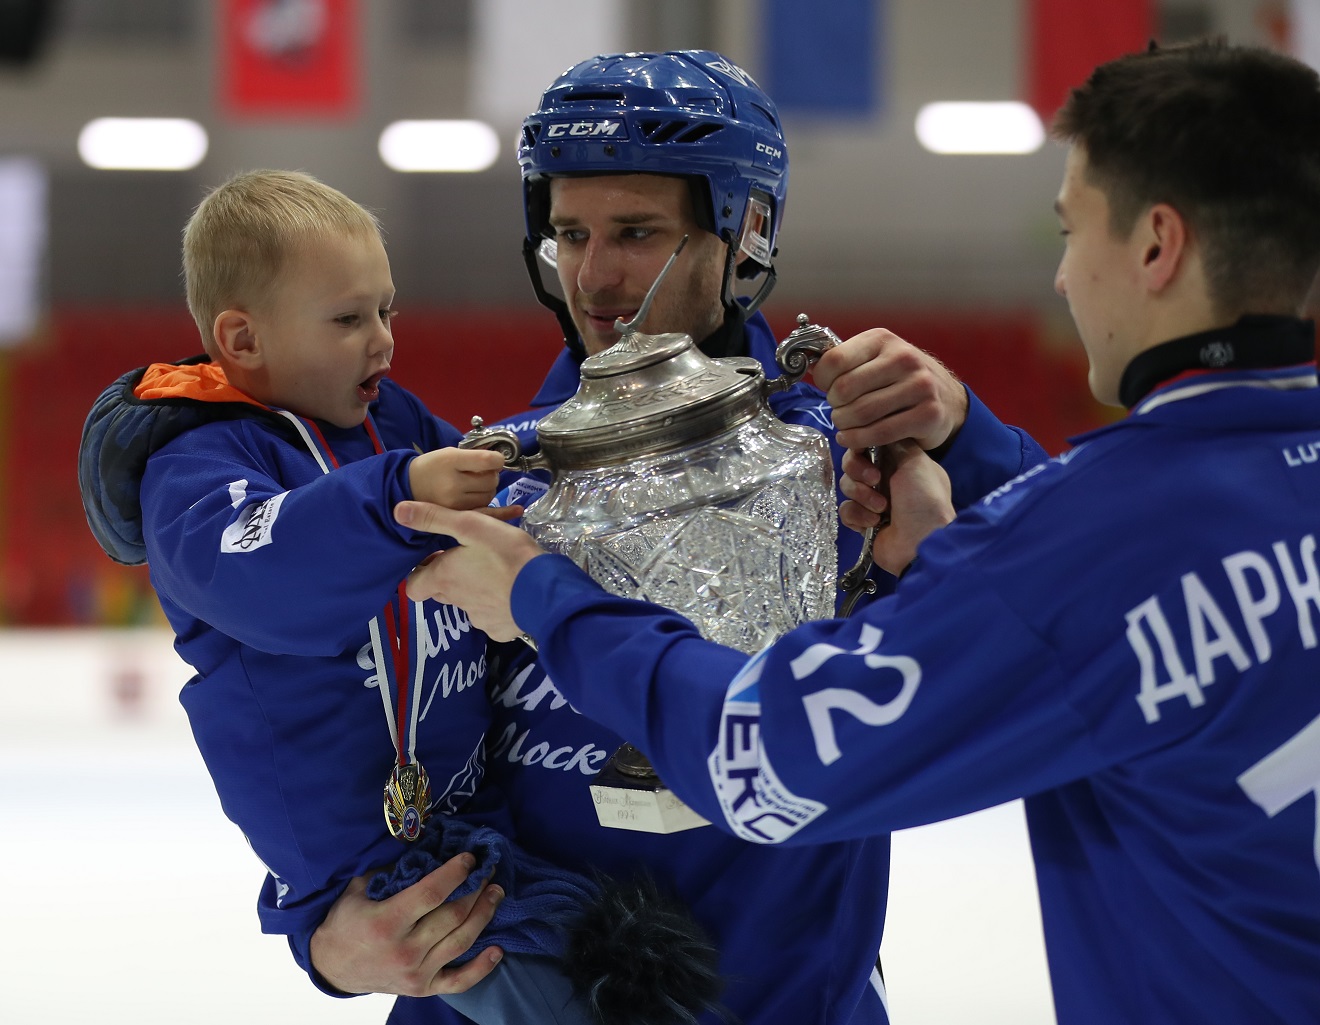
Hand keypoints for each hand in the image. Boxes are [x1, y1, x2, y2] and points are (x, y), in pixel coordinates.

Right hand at [310, 853, 505, 997]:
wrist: (331, 967)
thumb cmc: (346, 921)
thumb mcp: (358, 889)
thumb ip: (389, 870)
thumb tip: (425, 846)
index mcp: (387, 922)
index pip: (432, 893)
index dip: (455, 872)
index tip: (469, 857)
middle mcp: (404, 951)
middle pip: (453, 915)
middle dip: (476, 889)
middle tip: (489, 870)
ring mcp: (416, 973)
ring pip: (462, 941)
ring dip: (484, 915)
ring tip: (496, 893)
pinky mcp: (422, 989)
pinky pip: (459, 981)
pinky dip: (481, 968)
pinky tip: (498, 950)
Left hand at [395, 501, 546, 641]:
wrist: (546, 591)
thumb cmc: (507, 554)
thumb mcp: (471, 526)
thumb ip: (434, 518)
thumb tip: (398, 512)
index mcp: (444, 578)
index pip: (413, 586)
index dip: (420, 573)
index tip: (435, 559)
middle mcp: (456, 601)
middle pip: (440, 593)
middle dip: (448, 578)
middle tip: (469, 560)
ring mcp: (478, 619)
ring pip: (466, 604)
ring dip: (473, 591)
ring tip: (495, 573)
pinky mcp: (498, 630)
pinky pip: (490, 618)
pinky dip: (495, 607)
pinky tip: (511, 593)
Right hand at [408, 448, 505, 510]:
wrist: (406, 487)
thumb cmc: (432, 467)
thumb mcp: (449, 453)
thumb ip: (474, 456)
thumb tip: (501, 459)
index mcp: (450, 461)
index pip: (487, 460)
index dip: (497, 459)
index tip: (496, 460)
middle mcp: (453, 483)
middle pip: (491, 480)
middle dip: (491, 476)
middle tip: (480, 474)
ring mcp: (455, 503)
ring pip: (489, 496)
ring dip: (488, 490)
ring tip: (472, 486)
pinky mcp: (457, 517)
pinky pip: (487, 513)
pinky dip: (503, 511)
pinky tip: (517, 508)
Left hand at [812, 328, 968, 452]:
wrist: (947, 399)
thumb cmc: (900, 380)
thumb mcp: (875, 359)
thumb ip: (845, 361)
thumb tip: (807, 366)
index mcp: (882, 339)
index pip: (834, 360)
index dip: (822, 380)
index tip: (826, 389)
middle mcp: (904, 358)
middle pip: (844, 389)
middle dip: (834, 406)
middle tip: (838, 411)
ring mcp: (920, 386)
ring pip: (861, 413)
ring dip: (844, 426)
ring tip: (844, 426)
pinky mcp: (928, 414)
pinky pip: (880, 433)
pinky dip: (859, 440)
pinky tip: (852, 439)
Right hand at [840, 440, 954, 574]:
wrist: (923, 541)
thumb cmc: (924, 498)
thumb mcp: (916, 460)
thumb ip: (893, 442)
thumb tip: (876, 434)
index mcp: (898, 462)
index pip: (867, 446)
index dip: (860, 448)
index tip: (864, 452)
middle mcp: (885, 479)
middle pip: (852, 465)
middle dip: (858, 472)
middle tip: (874, 481)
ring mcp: (873, 501)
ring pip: (847, 487)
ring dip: (862, 496)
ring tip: (881, 509)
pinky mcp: (863, 522)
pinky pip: (845, 511)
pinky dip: (857, 516)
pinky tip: (873, 523)